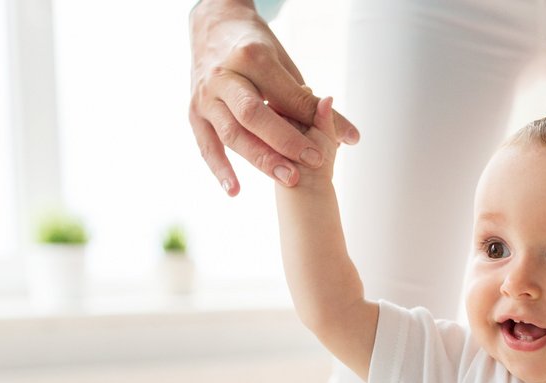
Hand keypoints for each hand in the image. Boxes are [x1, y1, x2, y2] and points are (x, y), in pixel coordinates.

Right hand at [188, 0, 359, 194]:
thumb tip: (351, 138)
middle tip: (314, 163)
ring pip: (232, 132)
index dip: (309, 121)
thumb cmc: (257, 50)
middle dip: (285, 142)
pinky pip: (206, 145)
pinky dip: (219, 169)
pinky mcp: (194, 112)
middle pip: (254, 114)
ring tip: (289, 180)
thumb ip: (311, 103)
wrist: (213, 28)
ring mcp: (206, 96)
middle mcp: (224, 76)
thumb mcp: (285, 66)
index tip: (333, 147)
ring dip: (260, 159)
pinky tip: (235, 191)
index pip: (284, 96)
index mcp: (252, 57)